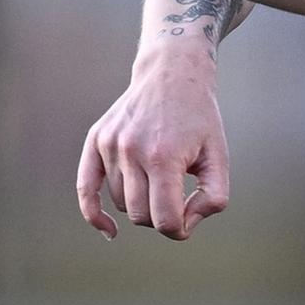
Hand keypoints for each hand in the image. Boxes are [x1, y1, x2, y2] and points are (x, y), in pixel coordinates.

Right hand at [75, 50, 234, 241]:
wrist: (171, 74)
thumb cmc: (199, 119)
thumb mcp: (219, 157)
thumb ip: (213, 198)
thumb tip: (184, 225)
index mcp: (164, 157)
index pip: (166, 219)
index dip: (180, 229)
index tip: (188, 221)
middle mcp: (132, 151)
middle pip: (142, 216)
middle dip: (161, 216)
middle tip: (177, 197)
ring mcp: (110, 145)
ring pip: (123, 204)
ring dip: (141, 202)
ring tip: (159, 177)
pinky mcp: (96, 140)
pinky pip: (86, 190)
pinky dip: (94, 214)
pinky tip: (109, 230)